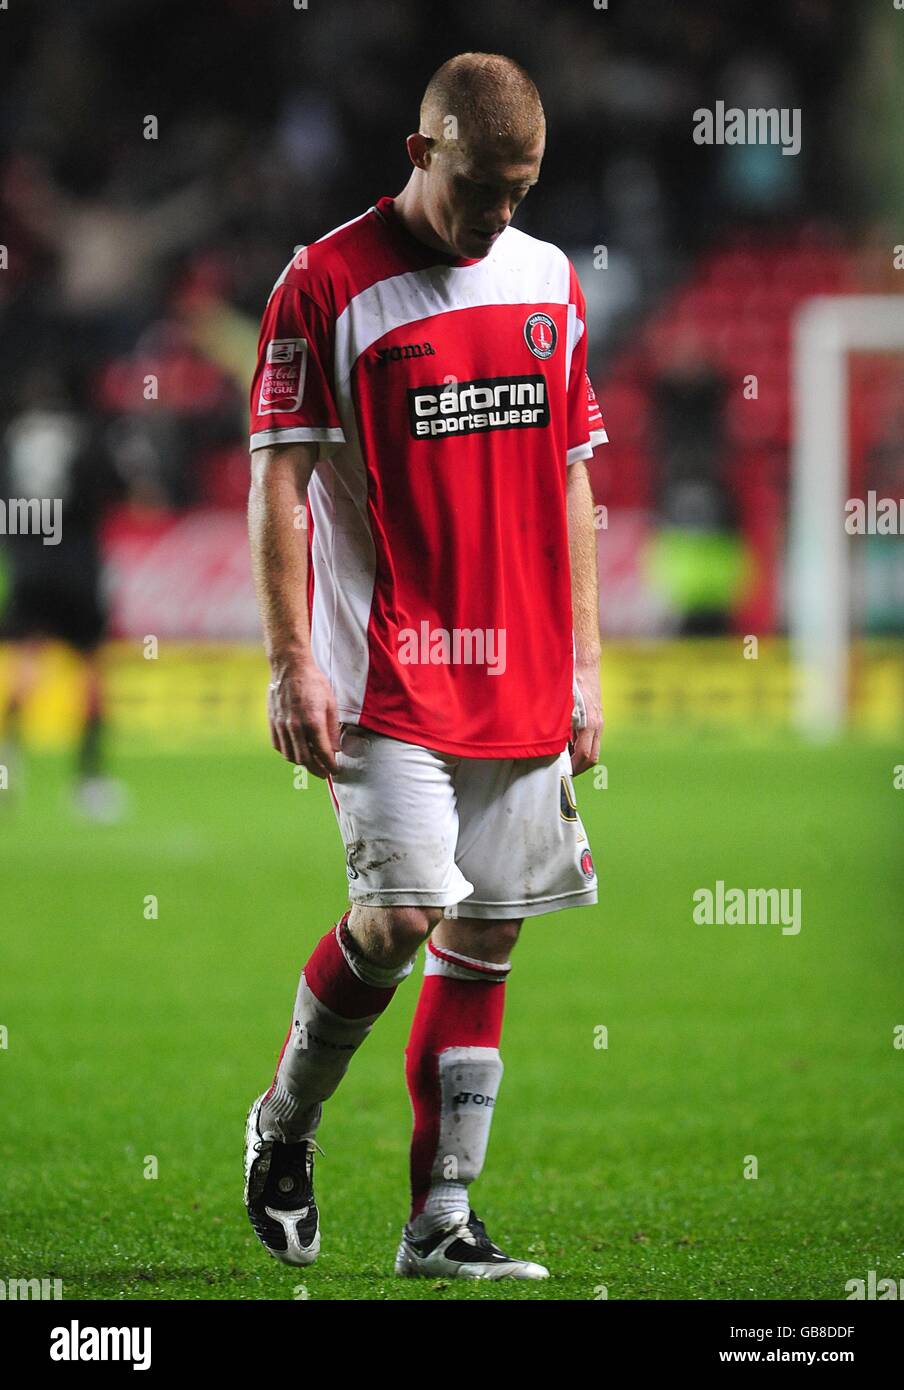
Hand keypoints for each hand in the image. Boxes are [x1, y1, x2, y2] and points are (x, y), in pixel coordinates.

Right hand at [267, 657, 339, 777]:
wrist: (290, 667)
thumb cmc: (313, 683)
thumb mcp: (331, 704)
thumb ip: (332, 730)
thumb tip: (335, 750)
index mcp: (313, 722)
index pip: (323, 754)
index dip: (330, 765)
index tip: (335, 770)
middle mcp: (295, 727)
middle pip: (305, 760)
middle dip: (317, 770)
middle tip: (325, 773)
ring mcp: (281, 726)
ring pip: (290, 756)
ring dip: (302, 763)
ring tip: (312, 764)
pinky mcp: (272, 723)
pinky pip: (279, 746)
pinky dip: (289, 753)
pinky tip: (297, 752)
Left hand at [569, 661, 602, 775]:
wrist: (584, 663)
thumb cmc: (570, 681)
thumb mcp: (560, 705)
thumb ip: (558, 726)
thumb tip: (549, 746)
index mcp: (589, 724)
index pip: (585, 756)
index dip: (573, 768)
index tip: (562, 773)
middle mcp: (597, 725)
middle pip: (592, 757)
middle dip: (578, 767)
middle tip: (562, 771)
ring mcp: (599, 721)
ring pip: (593, 748)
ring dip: (579, 756)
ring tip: (562, 758)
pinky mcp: (597, 717)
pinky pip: (591, 738)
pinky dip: (580, 745)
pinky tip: (566, 741)